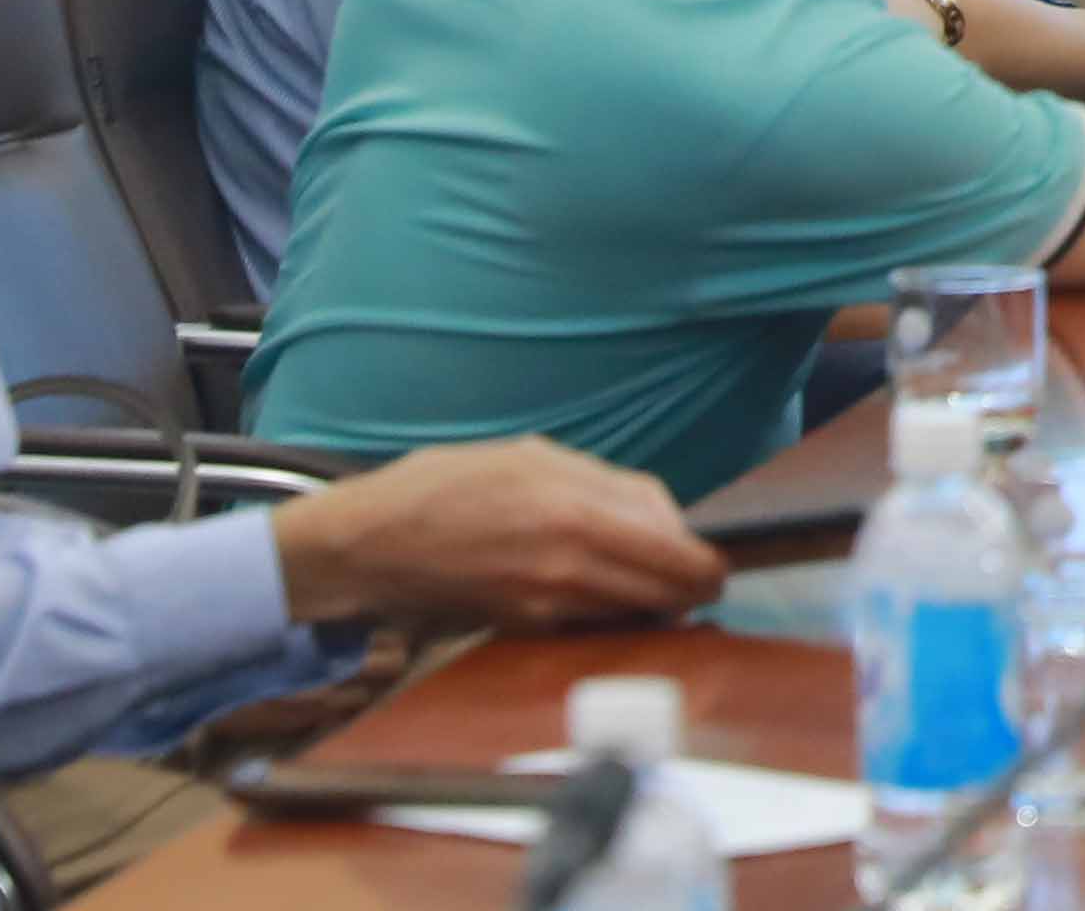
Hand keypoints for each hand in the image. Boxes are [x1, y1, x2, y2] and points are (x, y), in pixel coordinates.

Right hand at [272, 438, 726, 632]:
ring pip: (630, 612)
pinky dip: (607, 613)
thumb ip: (608, 486)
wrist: (369, 545)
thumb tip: (665, 519)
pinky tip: (602, 596)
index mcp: (577, 509)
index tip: (715, 566)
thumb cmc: (448, 486)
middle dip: (690, 589)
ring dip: (650, 603)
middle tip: (700, 584)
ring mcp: (544, 603)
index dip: (705, 563)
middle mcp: (567, 563)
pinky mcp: (522, 627)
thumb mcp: (535, 457)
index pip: (676, 550)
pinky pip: (588, 623)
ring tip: (654, 586)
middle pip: (665, 591)